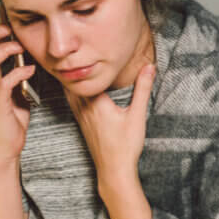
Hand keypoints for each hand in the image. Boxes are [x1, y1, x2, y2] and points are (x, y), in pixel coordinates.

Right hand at [0, 24, 35, 163]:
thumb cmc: (11, 120)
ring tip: (20, 48)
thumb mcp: (15, 92)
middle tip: (10, 31)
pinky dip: (19, 72)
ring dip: (5, 50)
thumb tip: (29, 59)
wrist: (6, 146)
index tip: (8, 26)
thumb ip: (17, 76)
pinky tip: (30, 70)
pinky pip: (5, 82)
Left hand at [66, 63, 153, 193]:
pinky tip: (75, 90)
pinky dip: (71, 94)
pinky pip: (72, 104)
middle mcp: (85, 109)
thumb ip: (142, 89)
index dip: (82, 62)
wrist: (114, 170)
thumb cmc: (126, 145)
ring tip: (69, 66)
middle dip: (71, 69)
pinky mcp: (82, 126)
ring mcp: (81, 118)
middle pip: (72, 84)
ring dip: (70, 81)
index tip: (81, 48)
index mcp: (96, 104)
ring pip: (69, 95)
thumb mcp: (137, 115)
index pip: (85, 77)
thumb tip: (150, 67)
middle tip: (70, 53)